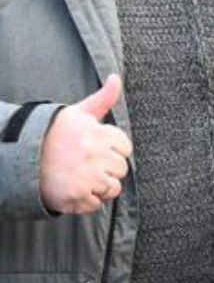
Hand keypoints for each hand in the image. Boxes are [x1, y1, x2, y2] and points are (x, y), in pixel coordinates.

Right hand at [39, 74, 130, 214]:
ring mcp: (86, 176)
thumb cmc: (51, 133)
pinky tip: (71, 188)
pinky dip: (85, 201)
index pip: (124, 147)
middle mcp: (94, 154)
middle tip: (82, 164)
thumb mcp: (77, 112)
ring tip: (77, 176)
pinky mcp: (76, 195)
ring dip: (97, 187)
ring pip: (112, 189)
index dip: (111, 150)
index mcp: (96, 133)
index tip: (94, 149)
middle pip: (120, 169)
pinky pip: (95, 205)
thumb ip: (103, 98)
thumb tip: (117, 78)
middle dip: (105, 169)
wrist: (20, 156)